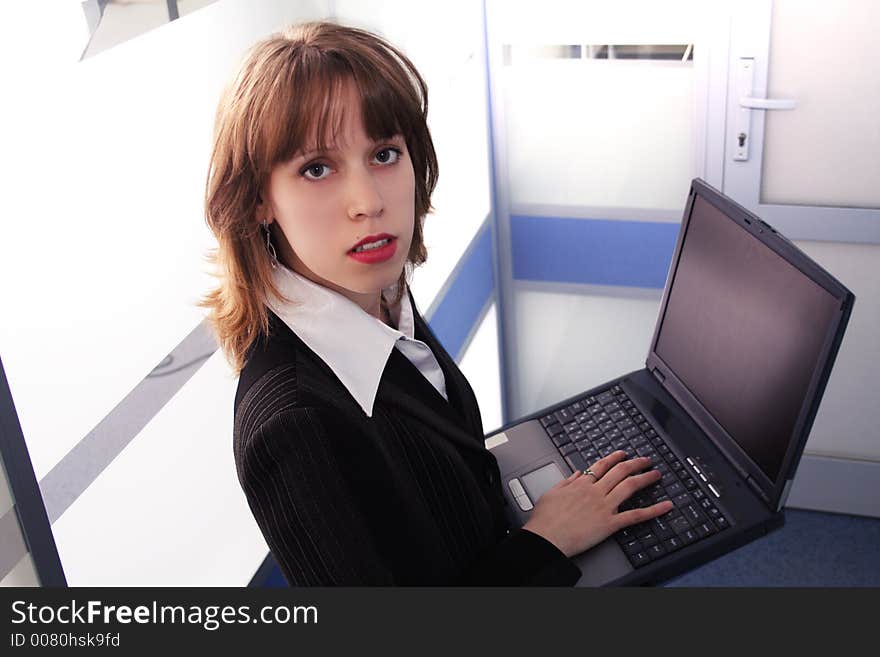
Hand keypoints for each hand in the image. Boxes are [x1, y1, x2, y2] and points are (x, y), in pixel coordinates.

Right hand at [521, 450, 673, 557]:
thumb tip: (577, 473)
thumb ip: (567, 481)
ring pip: (630, 486)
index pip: (601, 465)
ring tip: (655, 474)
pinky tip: (665, 506)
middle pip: (619, 471)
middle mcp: (595, 492)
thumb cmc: (545, 519)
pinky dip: (653, 510)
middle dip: (635, 463)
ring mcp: (604, 507)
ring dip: (645, 478)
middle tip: (645, 460)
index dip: (614, 458)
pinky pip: (635, 515)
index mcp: (581, 484)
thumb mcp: (552, 493)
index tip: (623, 454)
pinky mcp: (610, 524)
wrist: (546, 538)